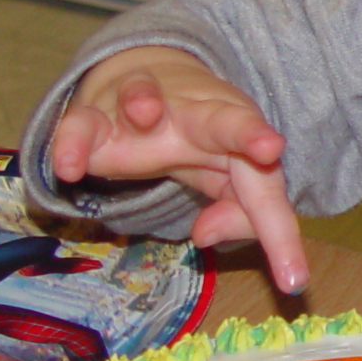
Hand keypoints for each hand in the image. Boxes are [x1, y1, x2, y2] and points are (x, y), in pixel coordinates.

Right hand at [51, 48, 308, 294]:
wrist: (140, 82)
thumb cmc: (198, 141)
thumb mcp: (223, 182)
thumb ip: (236, 216)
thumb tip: (206, 237)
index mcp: (238, 138)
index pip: (264, 189)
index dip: (279, 231)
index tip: (294, 278)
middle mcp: (196, 115)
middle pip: (225, 119)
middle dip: (246, 132)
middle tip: (269, 150)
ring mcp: (142, 108)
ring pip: (143, 94)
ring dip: (143, 100)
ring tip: (147, 114)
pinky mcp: (94, 117)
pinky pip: (80, 125)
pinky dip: (71, 141)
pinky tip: (67, 166)